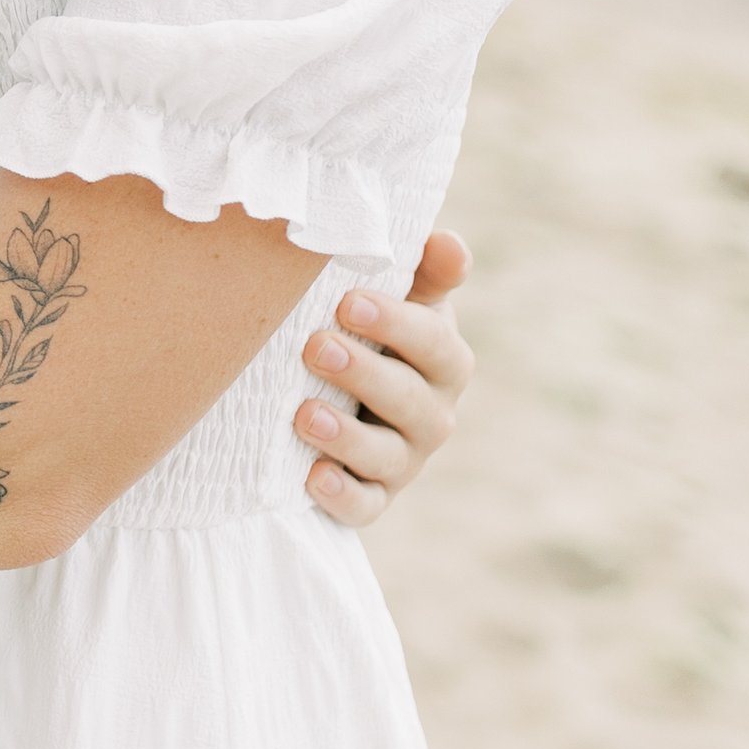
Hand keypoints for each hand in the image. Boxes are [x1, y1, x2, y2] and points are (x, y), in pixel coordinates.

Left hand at [297, 229, 473, 527]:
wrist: (335, 391)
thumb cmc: (368, 332)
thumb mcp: (399, 297)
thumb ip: (422, 270)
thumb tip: (445, 242)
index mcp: (442, 359)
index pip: (434, 343)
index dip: (395, 324)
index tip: (346, 302)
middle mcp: (432, 413)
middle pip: (411, 400)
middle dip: (364, 374)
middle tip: (315, 347)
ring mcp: (404, 459)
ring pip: (387, 456)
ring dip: (347, 436)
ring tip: (303, 414)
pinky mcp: (373, 496)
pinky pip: (365, 505)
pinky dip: (343, 495)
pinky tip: (312, 477)